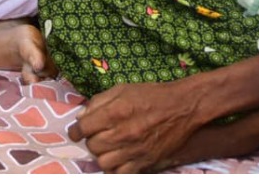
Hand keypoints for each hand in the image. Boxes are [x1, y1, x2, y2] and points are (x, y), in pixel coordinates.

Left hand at [68, 80, 210, 172]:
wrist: (182, 107)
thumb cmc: (151, 95)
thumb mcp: (123, 89)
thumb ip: (99, 101)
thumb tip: (82, 116)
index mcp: (115, 112)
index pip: (83, 128)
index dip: (76, 131)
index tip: (76, 132)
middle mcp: (123, 133)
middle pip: (93, 146)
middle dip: (91, 141)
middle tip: (96, 135)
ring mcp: (135, 150)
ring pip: (103, 162)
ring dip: (102, 155)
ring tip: (107, 147)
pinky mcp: (146, 162)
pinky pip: (121, 173)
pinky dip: (115, 168)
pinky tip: (117, 158)